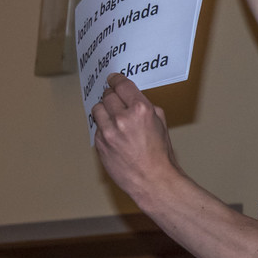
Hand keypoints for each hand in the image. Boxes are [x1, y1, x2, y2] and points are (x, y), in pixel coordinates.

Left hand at [91, 73, 181, 206]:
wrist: (152, 179)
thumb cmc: (160, 154)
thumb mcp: (160, 123)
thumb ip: (146, 107)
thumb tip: (133, 99)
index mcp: (141, 110)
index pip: (122, 85)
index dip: (116, 80)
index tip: (113, 78)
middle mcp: (122, 118)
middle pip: (108, 95)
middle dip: (112, 96)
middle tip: (115, 99)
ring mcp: (109, 132)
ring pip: (98, 109)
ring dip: (104, 110)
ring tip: (112, 116)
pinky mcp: (100, 143)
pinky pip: (97, 127)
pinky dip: (103, 127)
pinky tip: (113, 133)